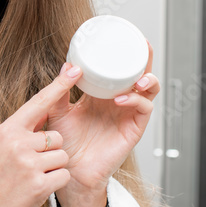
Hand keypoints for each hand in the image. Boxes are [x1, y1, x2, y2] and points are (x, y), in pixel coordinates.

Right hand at [0, 67, 80, 206]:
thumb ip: (18, 132)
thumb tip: (42, 116)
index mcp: (7, 130)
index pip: (38, 102)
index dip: (59, 86)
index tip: (75, 70)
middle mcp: (18, 143)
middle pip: (57, 136)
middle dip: (52, 151)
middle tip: (31, 167)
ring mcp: (29, 164)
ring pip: (62, 156)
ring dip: (53, 169)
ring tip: (30, 179)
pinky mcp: (39, 185)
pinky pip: (64, 175)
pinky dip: (55, 184)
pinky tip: (36, 190)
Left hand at [45, 41, 159, 196]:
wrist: (70, 171)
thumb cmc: (64, 144)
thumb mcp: (57, 113)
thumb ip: (58, 92)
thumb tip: (67, 66)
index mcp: (100, 94)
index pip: (115, 69)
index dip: (122, 52)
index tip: (121, 35)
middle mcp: (117, 101)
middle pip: (137, 74)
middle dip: (143, 58)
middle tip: (142, 43)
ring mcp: (127, 114)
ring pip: (148, 90)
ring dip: (147, 79)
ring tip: (139, 77)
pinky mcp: (133, 129)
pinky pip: (143, 110)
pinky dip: (136, 100)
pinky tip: (122, 98)